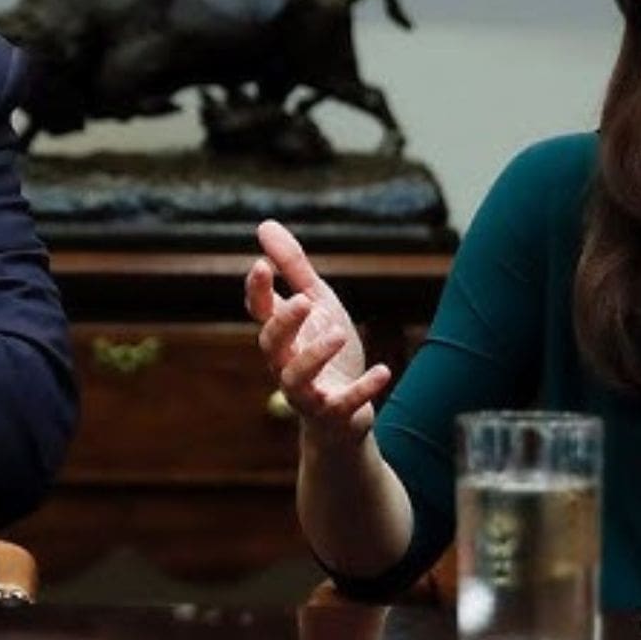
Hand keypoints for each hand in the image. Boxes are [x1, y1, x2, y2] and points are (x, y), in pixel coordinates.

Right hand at [245, 219, 391, 447]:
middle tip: (304, 301)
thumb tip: (264, 225)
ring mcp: (307, 392)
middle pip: (271, 344)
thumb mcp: (318, 304)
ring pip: (296, 378)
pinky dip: (362, 389)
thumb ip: (293, 268)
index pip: (259, 312)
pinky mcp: (333, 413)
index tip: (261, 265)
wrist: (345, 415)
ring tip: (339, 332)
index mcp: (282, 335)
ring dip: (314, 356)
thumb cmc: (326, 352)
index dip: (257, 291)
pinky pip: (342, 404)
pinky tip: (383, 371)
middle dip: (284, 323)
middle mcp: (286, 363)